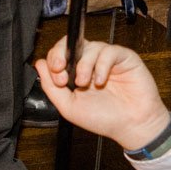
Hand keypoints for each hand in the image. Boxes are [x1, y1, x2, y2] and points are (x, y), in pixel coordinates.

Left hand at [36, 37, 170, 148]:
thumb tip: (39, 65)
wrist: (131, 126)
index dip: (54, 60)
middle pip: (72, 43)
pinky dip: (102, 65)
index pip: (60, 54)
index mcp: (76, 73)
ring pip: (90, 47)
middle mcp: (91, 63)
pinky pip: (109, 51)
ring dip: (83, 65)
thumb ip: (51, 87)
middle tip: (62, 70)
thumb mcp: (69, 107)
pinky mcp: (124, 58)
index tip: (57, 77)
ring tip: (85, 83)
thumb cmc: (104, 119)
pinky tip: (101, 81)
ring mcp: (107, 60)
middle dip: (62, 54)